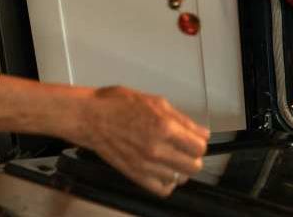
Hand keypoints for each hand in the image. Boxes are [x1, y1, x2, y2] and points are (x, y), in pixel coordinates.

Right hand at [71, 86, 208, 196]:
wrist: (90, 118)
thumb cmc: (117, 105)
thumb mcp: (156, 102)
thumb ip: (183, 120)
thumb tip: (202, 133)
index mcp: (164, 127)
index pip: (199, 147)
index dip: (199, 143)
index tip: (194, 140)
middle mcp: (157, 149)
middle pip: (193, 167)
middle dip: (193, 157)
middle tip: (185, 150)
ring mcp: (146, 165)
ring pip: (179, 179)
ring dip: (179, 169)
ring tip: (171, 158)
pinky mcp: (135, 176)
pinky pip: (162, 190)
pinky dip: (166, 182)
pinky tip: (162, 170)